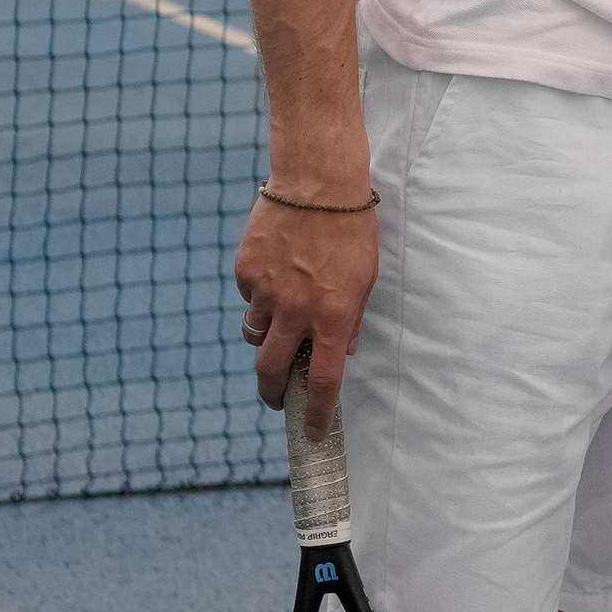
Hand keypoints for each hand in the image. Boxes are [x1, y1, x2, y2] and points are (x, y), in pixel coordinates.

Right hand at [234, 188, 379, 416]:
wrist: (317, 182)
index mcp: (333, 317)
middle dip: (271, 392)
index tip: (311, 430)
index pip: (322, 381)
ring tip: (280, 320)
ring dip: (265, 337)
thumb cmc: (352, 228)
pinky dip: (260, 294)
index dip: (315, 412)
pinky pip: (249, 297)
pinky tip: (276, 270)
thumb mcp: (366, 278)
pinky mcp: (245, 272)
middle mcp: (296, 311)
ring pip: (254, 333)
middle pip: (271, 370)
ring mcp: (266, 292)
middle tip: (275, 397)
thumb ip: (353, 318)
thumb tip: (344, 349)